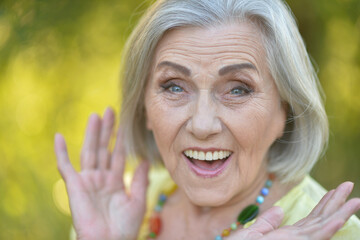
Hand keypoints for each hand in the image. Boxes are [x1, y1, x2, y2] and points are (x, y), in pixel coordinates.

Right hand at [54, 107, 148, 239]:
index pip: (119, 155)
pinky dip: (60, 152)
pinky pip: (65, 166)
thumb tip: (147, 160)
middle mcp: (100, 178)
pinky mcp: (74, 186)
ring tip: (95, 115)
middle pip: (103, 148)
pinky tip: (58, 136)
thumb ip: (141, 180)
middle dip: (107, 130)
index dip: (122, 139)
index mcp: (115, 181)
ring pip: (89, 151)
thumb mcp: (138, 200)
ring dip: (91, 134)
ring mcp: (87, 181)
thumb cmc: (124, 228)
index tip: (125, 124)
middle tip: (111, 110)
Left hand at [228, 182, 359, 239]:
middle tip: (348, 185)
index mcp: (287, 235)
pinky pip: (315, 237)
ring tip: (355, 200)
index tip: (333, 191)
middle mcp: (296, 239)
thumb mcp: (251, 233)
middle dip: (336, 203)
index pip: (311, 219)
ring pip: (323, 227)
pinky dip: (328, 229)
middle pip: (321, 219)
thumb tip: (280, 210)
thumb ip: (266, 222)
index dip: (324, 204)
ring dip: (340, 213)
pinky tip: (338, 219)